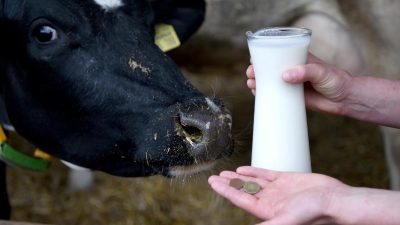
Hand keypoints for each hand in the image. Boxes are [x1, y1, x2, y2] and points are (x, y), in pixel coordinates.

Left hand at [208, 166, 345, 224]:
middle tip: (214, 177)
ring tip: (225, 172)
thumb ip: (268, 224)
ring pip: (253, 182)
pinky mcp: (287, 180)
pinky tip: (244, 169)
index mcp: (266, 210)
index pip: (239, 199)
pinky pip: (266, 174)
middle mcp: (270, 200)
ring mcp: (278, 190)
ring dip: (239, 177)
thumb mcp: (285, 219)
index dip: (225, 190)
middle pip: (243, 190)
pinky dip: (255, 171)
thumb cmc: (313, 213)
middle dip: (228, 184)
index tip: (213, 182)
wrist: (334, 201)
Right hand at [246, 54, 352, 114]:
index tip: (254, 59)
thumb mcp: (321, 72)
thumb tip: (285, 76)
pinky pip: (276, 94)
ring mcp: (292, 84)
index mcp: (298, 59)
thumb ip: (305, 72)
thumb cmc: (336, 80)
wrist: (345, 100)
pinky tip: (257, 94)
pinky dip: (265, 94)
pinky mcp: (293, 97)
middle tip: (251, 74)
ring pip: (271, 81)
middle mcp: (293, 70)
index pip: (278, 53)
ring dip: (258, 82)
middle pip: (270, 68)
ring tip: (251, 84)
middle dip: (258, 70)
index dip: (264, 55)